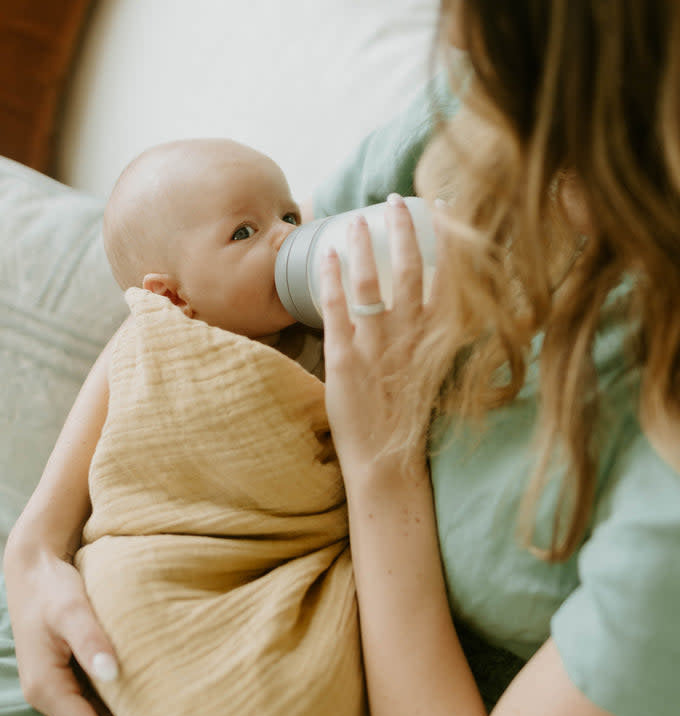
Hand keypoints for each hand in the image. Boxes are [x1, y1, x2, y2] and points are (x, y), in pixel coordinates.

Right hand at [4, 544, 142, 715]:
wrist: (34, 566)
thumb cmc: (52, 586)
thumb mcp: (72, 610)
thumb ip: (91, 641)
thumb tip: (112, 674)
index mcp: (45, 687)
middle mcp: (48, 694)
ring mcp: (57, 685)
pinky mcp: (67, 673)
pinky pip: (95, 699)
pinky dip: (120, 703)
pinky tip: (148, 697)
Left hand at [320, 194, 441, 475]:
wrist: (387, 461)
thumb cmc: (408, 423)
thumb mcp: (432, 376)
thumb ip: (430, 341)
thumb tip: (425, 313)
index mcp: (435, 339)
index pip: (445, 277)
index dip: (445, 239)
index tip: (444, 210)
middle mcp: (410, 335)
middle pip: (409, 269)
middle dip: (404, 229)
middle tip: (396, 200)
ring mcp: (377, 345)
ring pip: (371, 281)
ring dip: (364, 245)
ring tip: (355, 220)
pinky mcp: (346, 358)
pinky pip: (337, 308)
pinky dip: (330, 279)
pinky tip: (323, 255)